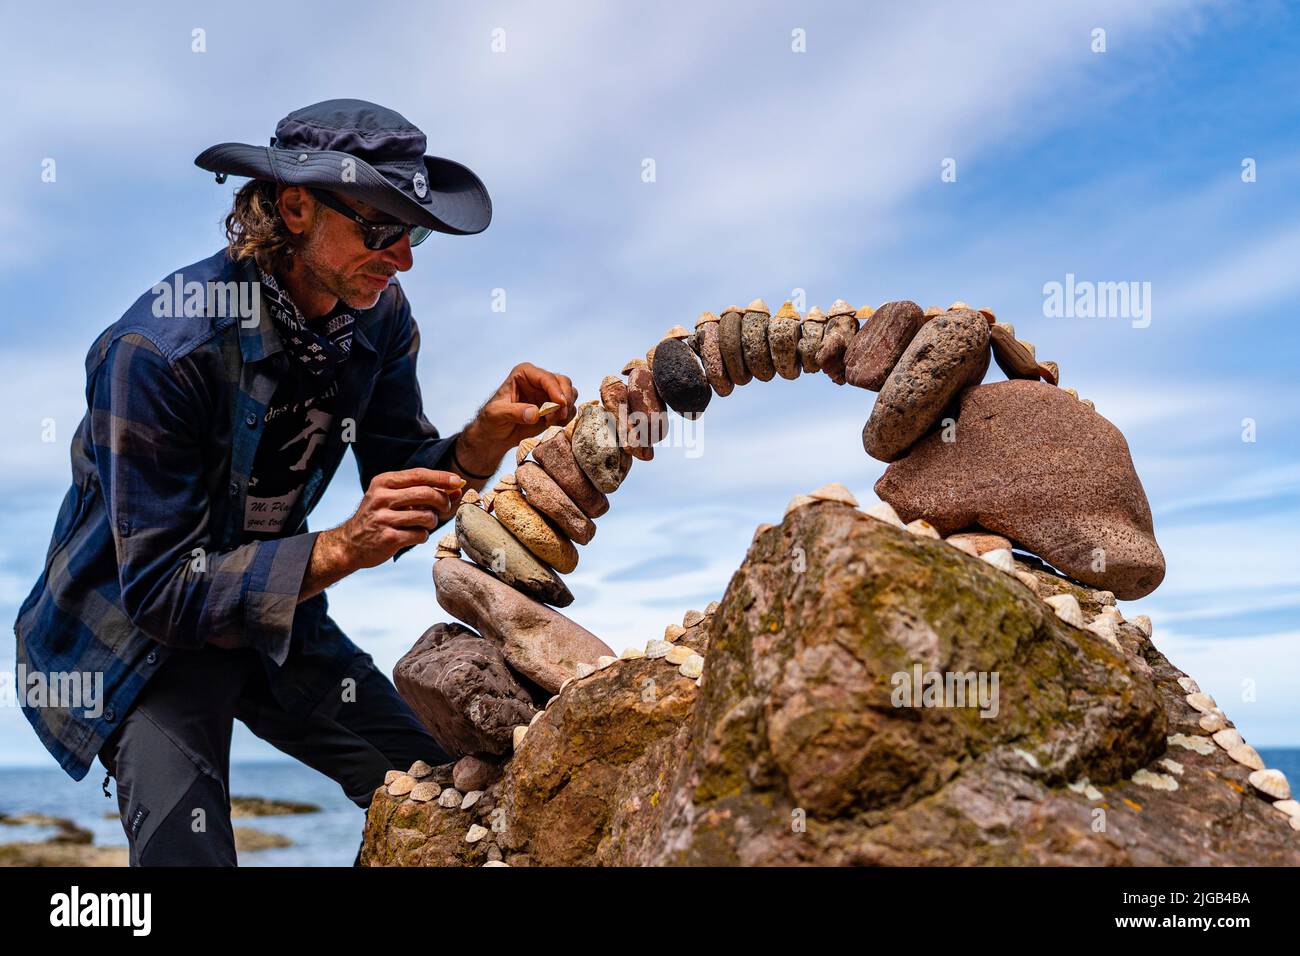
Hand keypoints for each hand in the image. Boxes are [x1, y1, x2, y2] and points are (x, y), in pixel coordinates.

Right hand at [324, 468, 464, 570]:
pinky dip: (422, 536)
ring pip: (426, 516)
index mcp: (383, 482)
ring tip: (423, 523)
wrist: (350, 543)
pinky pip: (420, 535)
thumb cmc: (379, 516)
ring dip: (431, 522)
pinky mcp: (388, 538)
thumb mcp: (393, 498)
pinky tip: (413, 535)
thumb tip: (457, 488)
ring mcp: (383, 518)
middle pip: (426, 494)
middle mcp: (381, 498)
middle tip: (445, 508)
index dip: (441, 478)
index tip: (457, 481)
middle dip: (443, 501)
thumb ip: (422, 491)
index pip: (419, 475)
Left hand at [457, 363, 577, 472]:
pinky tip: (553, 425)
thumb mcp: (496, 414)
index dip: (556, 390)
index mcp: (524, 373)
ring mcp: (548, 394)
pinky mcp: (554, 408)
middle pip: (563, 382)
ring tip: (551, 422)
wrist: (495, 436)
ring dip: (566, 409)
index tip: (561, 404)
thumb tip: (535, 414)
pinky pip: (570, 408)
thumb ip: (514, 412)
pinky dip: (566, 417)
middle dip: (565, 398)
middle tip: (560, 416)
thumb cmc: (491, 421)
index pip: (546, 377)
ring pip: (570, 393)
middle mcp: (539, 380)